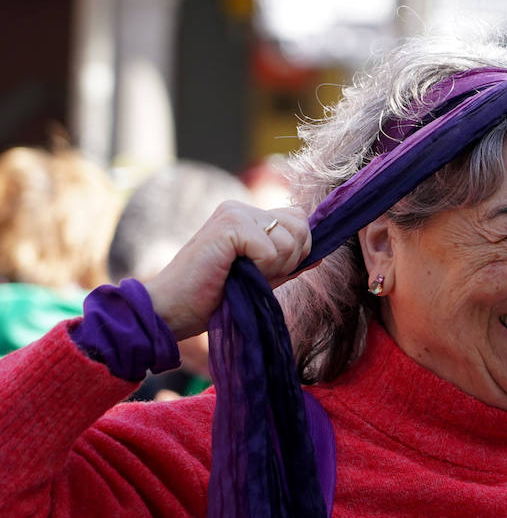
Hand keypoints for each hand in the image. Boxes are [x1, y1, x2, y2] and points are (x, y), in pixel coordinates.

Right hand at [143, 202, 311, 340]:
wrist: (173, 309)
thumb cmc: (214, 297)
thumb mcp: (261, 277)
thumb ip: (289, 263)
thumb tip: (321, 255)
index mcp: (248, 215)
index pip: (299, 219)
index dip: (297, 250)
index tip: (270, 270)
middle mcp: (241, 208)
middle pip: (301, 225)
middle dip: (290, 258)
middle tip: (256, 274)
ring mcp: (234, 213)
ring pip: (290, 238)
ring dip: (274, 267)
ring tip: (244, 275)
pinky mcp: (229, 225)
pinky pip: (271, 250)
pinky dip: (261, 269)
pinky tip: (235, 274)